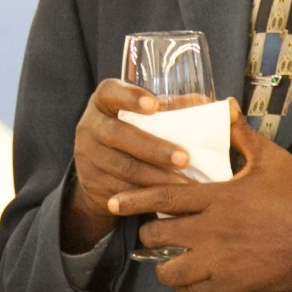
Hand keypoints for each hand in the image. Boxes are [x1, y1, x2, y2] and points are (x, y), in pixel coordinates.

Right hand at [63, 80, 196, 250]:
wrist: (95, 170)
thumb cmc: (130, 132)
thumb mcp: (139, 115)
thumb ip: (168, 107)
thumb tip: (204, 103)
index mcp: (103, 101)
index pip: (110, 92)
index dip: (130, 98)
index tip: (154, 105)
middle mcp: (90, 125)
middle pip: (118, 134)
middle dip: (154, 148)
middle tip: (184, 158)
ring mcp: (88, 156)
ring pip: (123, 168)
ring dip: (156, 177)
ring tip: (185, 184)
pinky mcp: (92, 183)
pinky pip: (121, 190)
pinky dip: (147, 195)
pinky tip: (169, 199)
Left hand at [112, 106, 291, 291]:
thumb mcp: (272, 159)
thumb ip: (241, 135)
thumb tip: (225, 106)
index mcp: (219, 196)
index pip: (164, 196)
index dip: (134, 199)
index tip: (115, 201)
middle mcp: (214, 229)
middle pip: (159, 235)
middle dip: (148, 233)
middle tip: (151, 230)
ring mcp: (221, 259)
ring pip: (170, 269)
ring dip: (163, 264)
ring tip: (166, 258)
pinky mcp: (233, 282)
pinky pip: (193, 290)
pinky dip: (183, 285)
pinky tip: (187, 276)